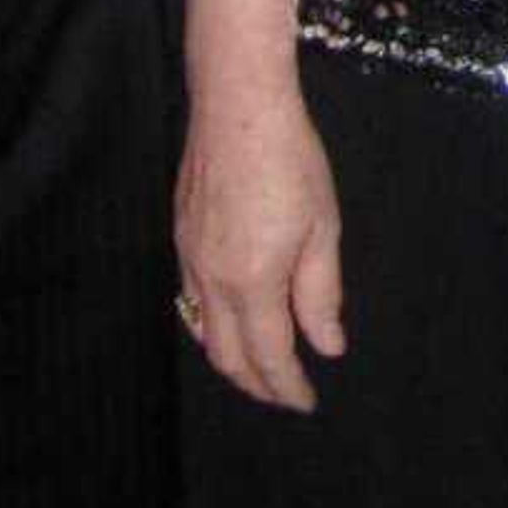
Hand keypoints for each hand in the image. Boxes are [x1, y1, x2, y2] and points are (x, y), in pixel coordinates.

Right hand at [174, 72, 347, 411]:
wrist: (236, 106)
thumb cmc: (290, 160)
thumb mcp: (322, 227)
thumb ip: (320, 293)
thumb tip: (327, 346)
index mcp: (252, 282)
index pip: (269, 355)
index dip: (288, 386)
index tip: (307, 401)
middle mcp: (211, 280)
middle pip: (227, 356)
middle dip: (256, 385)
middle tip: (284, 394)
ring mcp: (188, 260)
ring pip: (202, 333)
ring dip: (230, 360)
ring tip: (259, 369)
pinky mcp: (179, 238)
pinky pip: (190, 301)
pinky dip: (210, 326)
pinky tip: (228, 321)